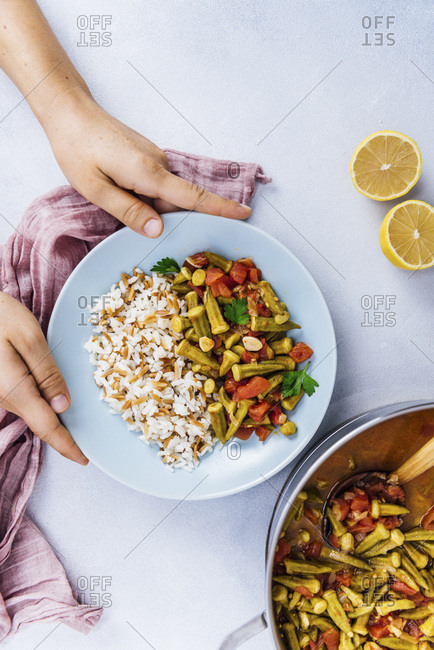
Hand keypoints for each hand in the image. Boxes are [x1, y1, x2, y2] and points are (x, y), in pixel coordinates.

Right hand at [0, 292, 86, 464]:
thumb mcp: (27, 335)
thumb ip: (46, 371)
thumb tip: (62, 405)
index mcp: (14, 389)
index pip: (46, 427)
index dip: (66, 445)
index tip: (83, 459)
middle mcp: (1, 397)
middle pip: (39, 419)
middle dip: (62, 424)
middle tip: (86, 426)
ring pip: (30, 407)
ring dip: (49, 406)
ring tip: (70, 401)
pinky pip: (20, 396)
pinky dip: (36, 396)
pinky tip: (47, 384)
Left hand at [43, 91, 250, 237]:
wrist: (69, 112)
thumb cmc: (77, 150)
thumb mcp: (95, 189)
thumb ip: (128, 211)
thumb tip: (159, 230)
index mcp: (149, 173)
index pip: (193, 196)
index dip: (220, 208)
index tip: (245, 214)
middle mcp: (159, 164)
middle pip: (176, 202)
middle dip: (161, 218)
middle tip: (129, 213)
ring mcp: (154, 159)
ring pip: (162, 195)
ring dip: (146, 205)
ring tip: (112, 196)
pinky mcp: (147, 158)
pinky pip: (154, 185)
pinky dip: (143, 195)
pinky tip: (118, 190)